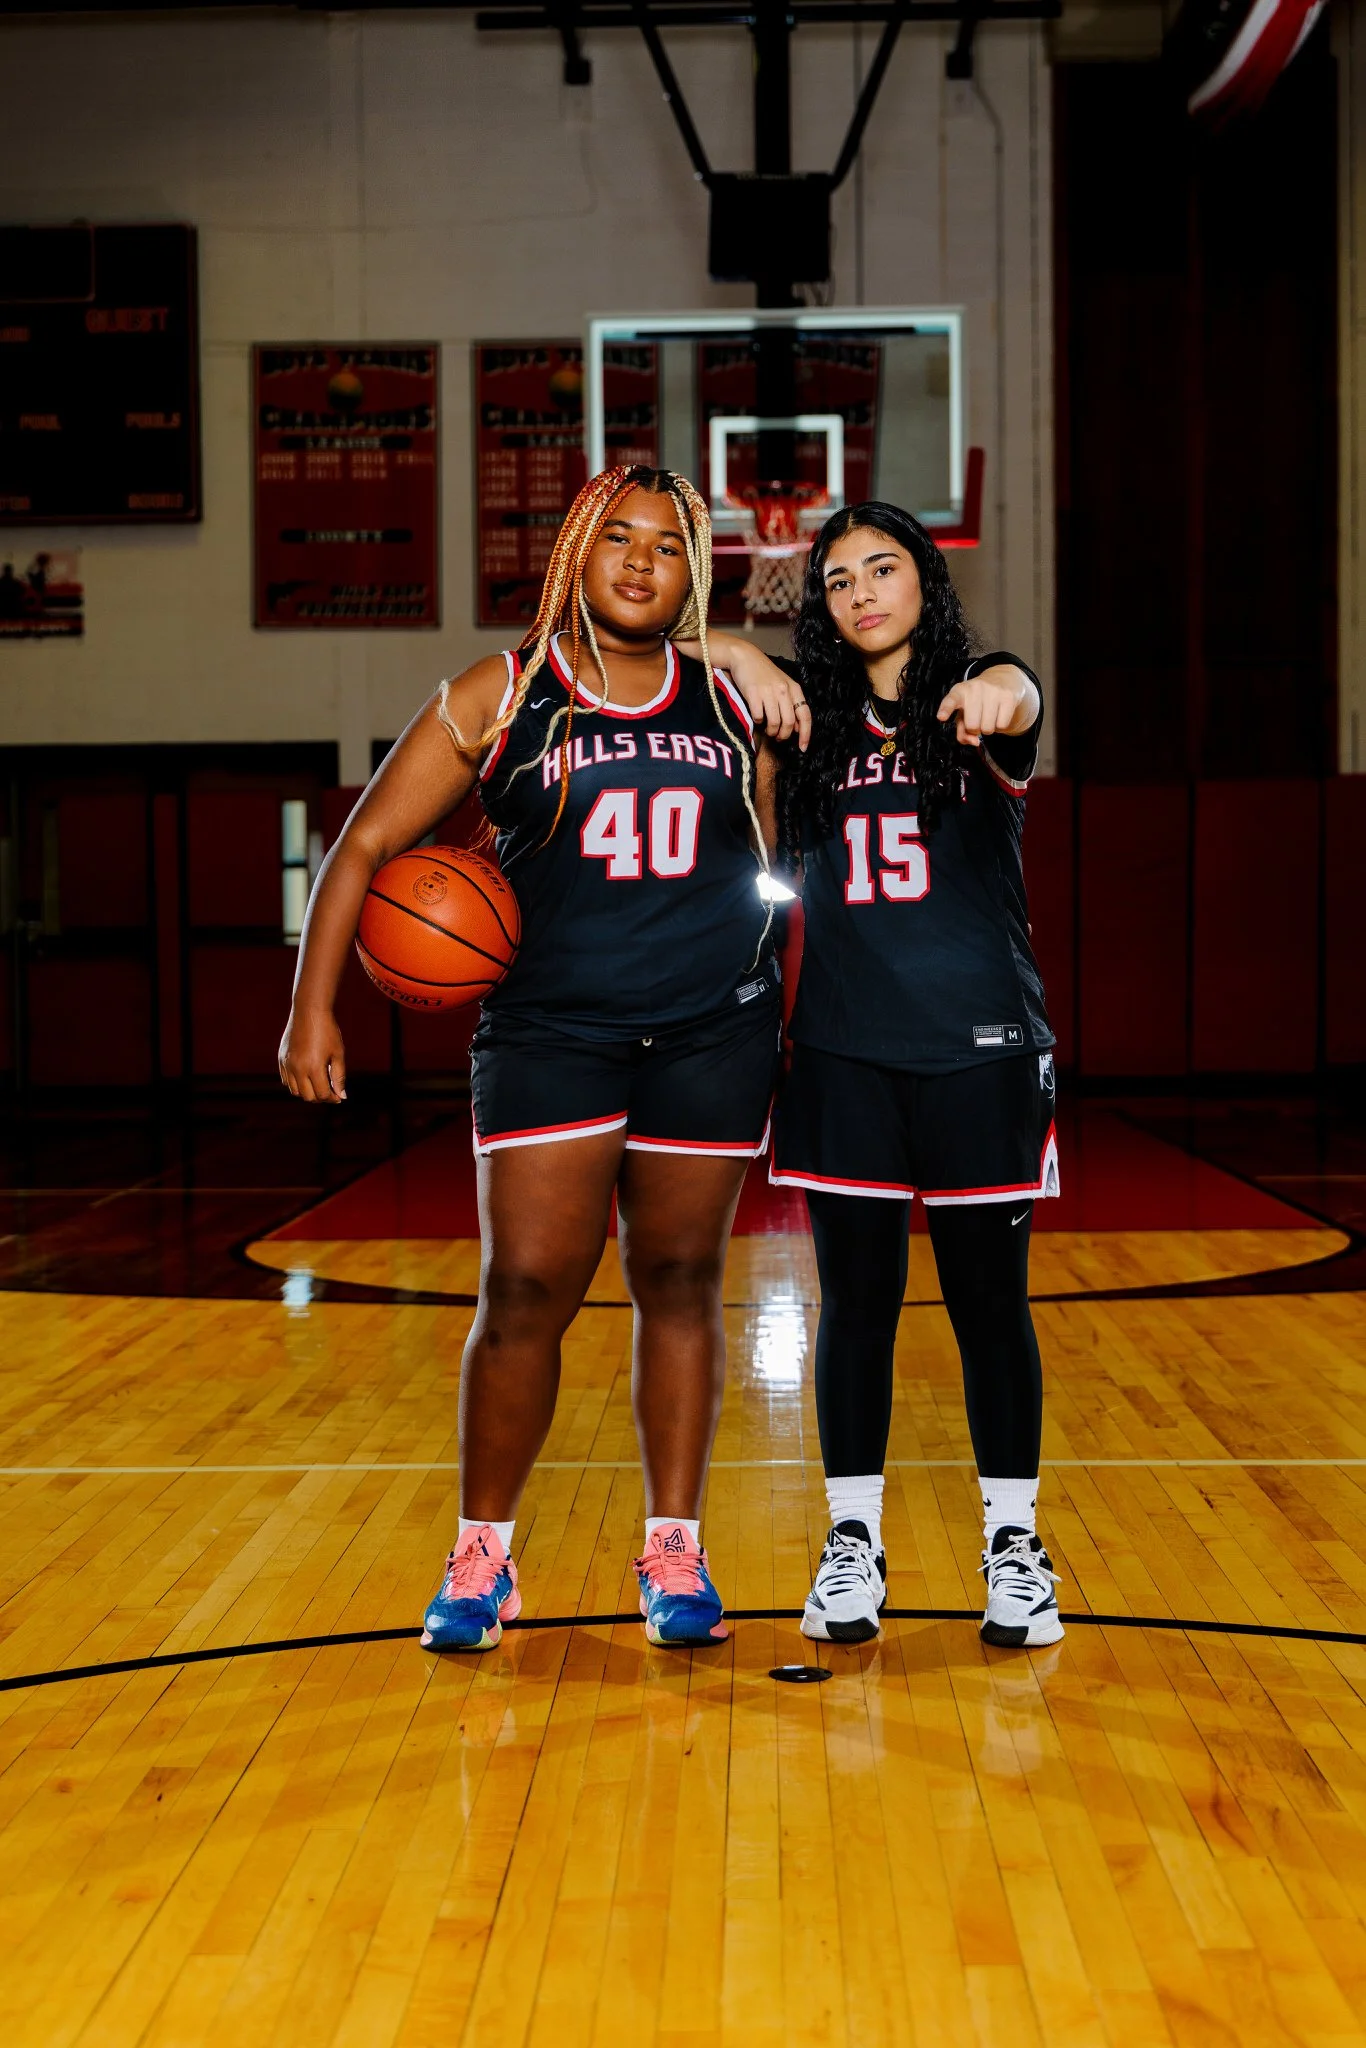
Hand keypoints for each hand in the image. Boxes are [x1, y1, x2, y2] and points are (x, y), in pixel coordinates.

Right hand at [279, 1005, 347, 1103]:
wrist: (309, 1011)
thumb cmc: (328, 1031)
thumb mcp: (338, 1053)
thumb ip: (339, 1076)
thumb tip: (341, 1096)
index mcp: (314, 1067)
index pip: (322, 1094)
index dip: (333, 1098)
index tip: (339, 1097)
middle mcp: (297, 1068)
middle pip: (308, 1096)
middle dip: (321, 1097)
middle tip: (330, 1092)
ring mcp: (287, 1064)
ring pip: (295, 1091)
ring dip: (307, 1092)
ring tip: (319, 1085)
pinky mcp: (281, 1059)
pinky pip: (286, 1080)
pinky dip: (296, 1084)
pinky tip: (306, 1078)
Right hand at [676, 632, 811, 749]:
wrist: (744, 657)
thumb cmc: (763, 674)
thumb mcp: (782, 686)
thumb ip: (791, 705)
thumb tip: (797, 728)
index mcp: (794, 689)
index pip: (805, 716)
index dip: (806, 734)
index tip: (803, 748)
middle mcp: (784, 690)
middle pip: (789, 723)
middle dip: (783, 735)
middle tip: (778, 737)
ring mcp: (769, 692)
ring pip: (774, 723)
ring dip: (770, 731)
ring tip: (767, 729)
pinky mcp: (754, 694)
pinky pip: (759, 717)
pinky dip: (758, 722)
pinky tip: (757, 717)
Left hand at [935, 666, 1036, 748]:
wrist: (1002, 679)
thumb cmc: (977, 701)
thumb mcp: (964, 713)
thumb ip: (962, 732)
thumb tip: (974, 742)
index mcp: (959, 691)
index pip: (951, 701)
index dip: (946, 710)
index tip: (941, 717)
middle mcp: (975, 688)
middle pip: (972, 726)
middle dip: (975, 728)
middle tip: (978, 718)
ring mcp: (992, 691)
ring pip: (988, 728)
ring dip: (988, 728)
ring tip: (988, 715)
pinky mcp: (1008, 697)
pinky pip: (1002, 725)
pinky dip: (1000, 725)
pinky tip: (999, 713)